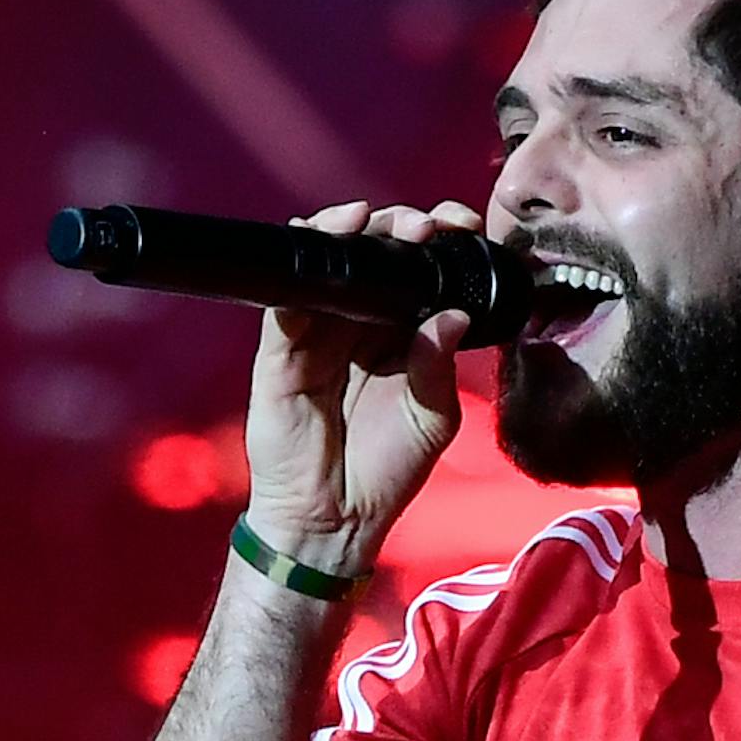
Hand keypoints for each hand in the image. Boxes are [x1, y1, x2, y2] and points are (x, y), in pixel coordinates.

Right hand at [242, 198, 485, 577]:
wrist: (334, 520)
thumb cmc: (384, 473)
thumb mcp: (431, 420)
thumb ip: (439, 367)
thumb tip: (452, 314)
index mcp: (397, 334)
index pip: (415, 270)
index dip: (435, 240)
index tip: (461, 227)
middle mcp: (356, 323)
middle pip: (373, 251)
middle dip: (399, 224)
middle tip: (425, 226)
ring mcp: (315, 330)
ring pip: (329, 259)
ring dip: (352, 228)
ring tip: (376, 220)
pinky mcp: (280, 346)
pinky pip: (288, 293)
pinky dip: (308, 260)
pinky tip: (330, 240)